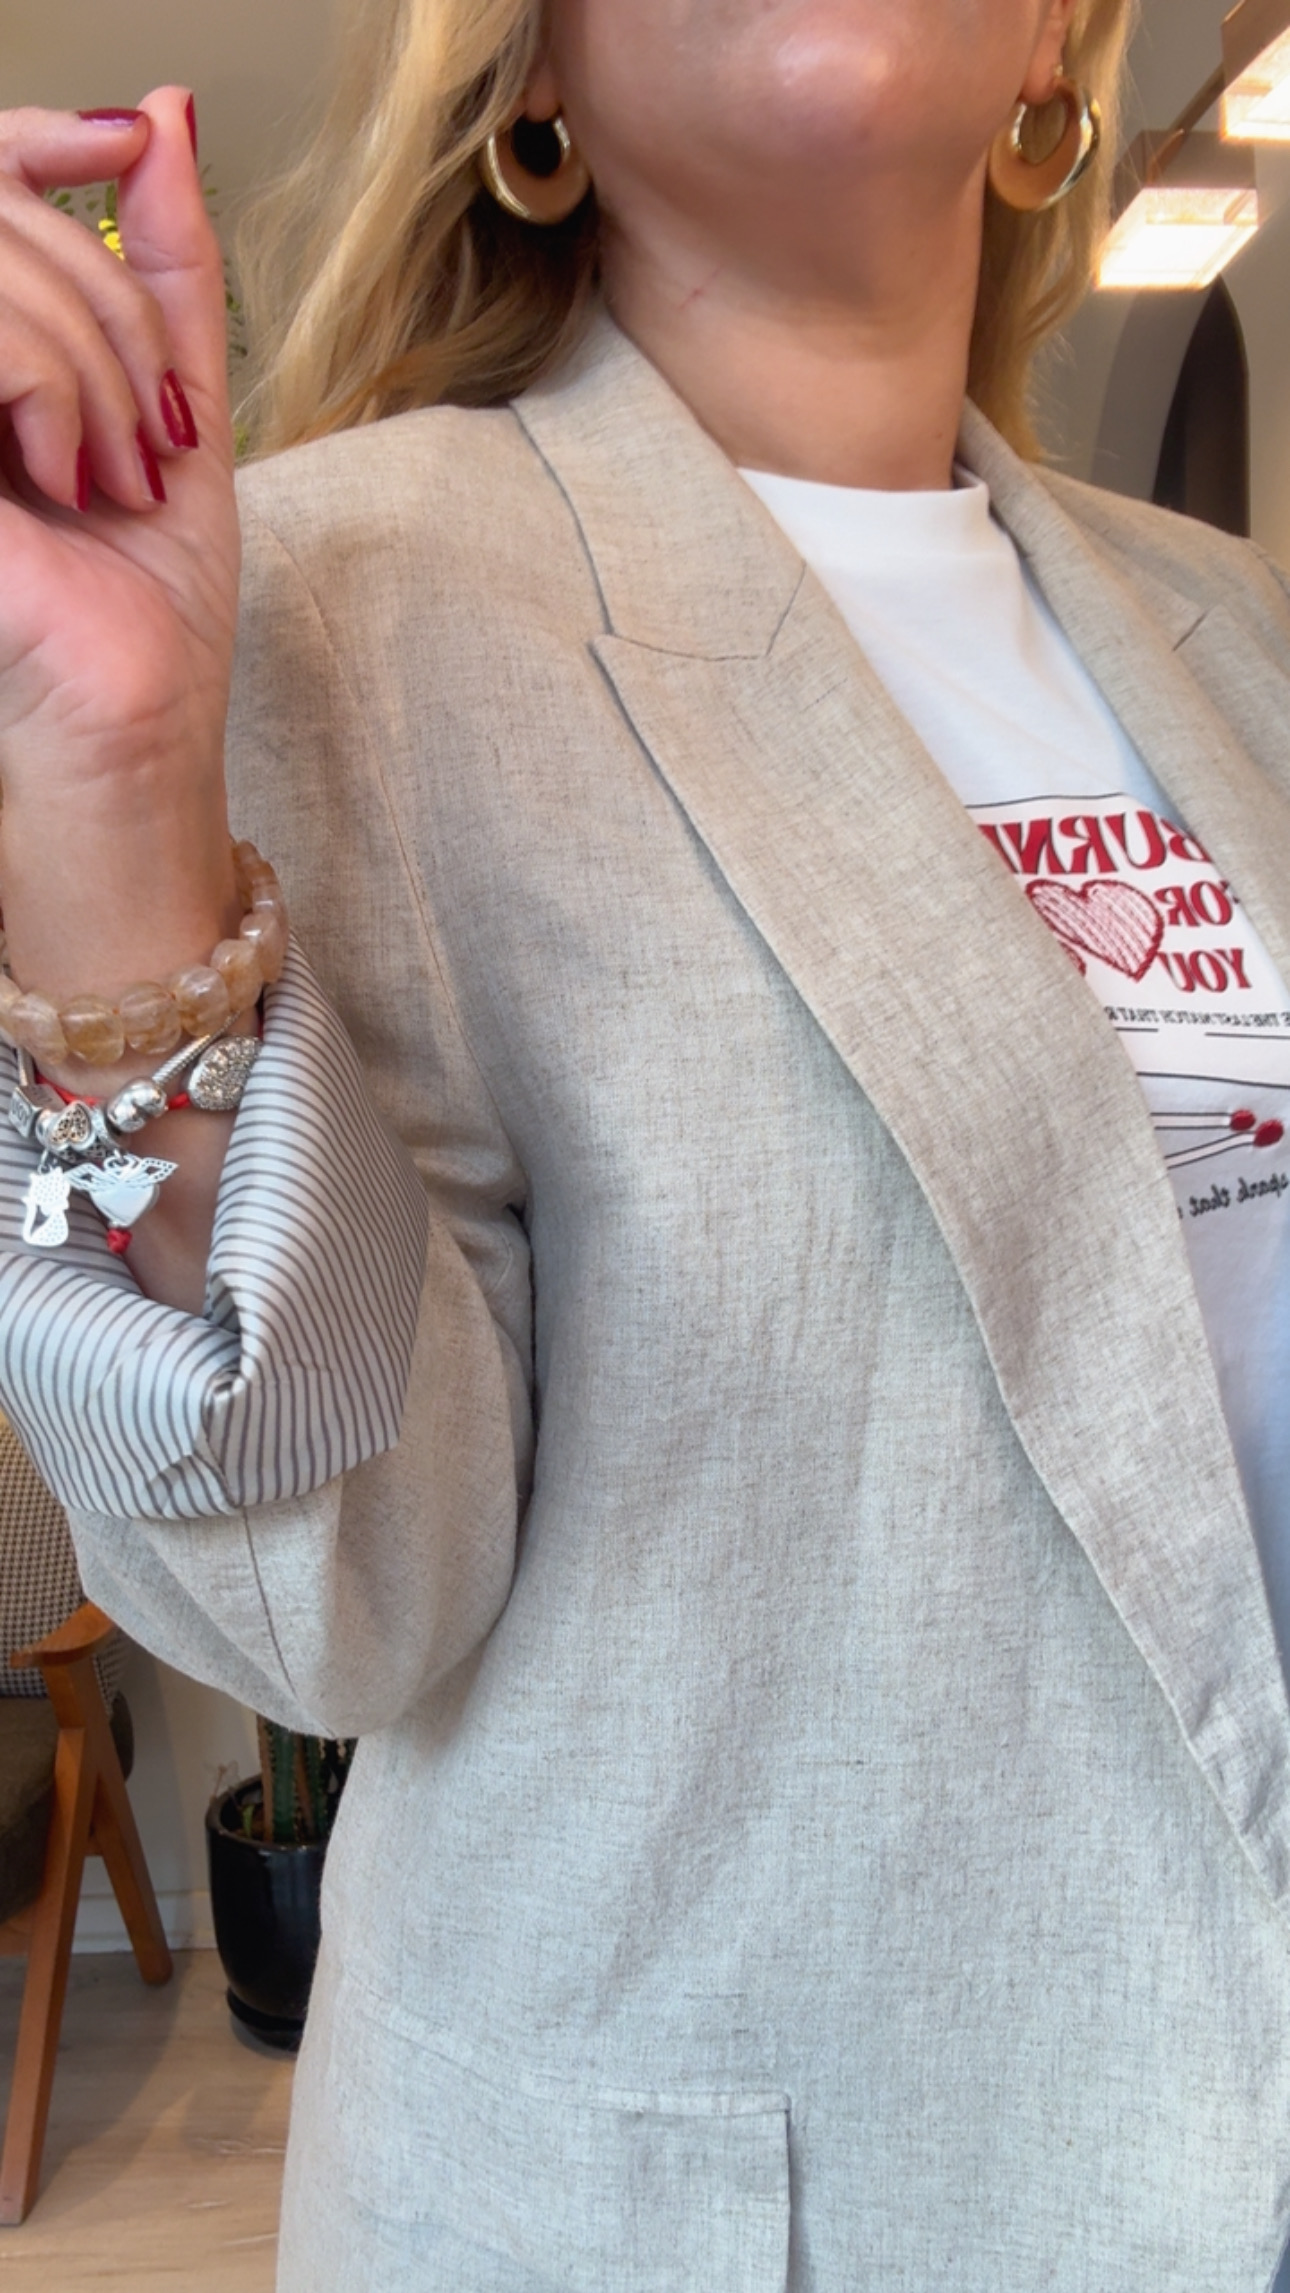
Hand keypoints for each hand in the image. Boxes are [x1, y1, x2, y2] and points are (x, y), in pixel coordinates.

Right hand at [0, 89, 238, 804]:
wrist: (128, 727)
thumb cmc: (145, 603)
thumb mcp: (177, 406)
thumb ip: (166, 271)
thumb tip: (164, 115)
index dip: (47, 138)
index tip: (125, 148)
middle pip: (12, 217)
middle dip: (117, 315)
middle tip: (151, 436)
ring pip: (2, 267)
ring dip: (95, 363)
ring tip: (115, 474)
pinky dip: (57, 393)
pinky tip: (67, 483)